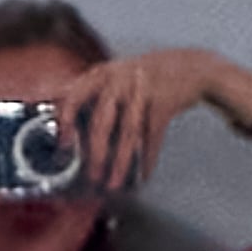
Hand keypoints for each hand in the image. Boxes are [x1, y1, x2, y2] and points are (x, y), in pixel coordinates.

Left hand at [64, 49, 240, 192]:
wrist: (191, 66)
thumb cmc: (148, 76)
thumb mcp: (116, 74)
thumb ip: (90, 90)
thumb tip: (59, 107)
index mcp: (102, 74)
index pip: (75, 96)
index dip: (67, 121)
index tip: (63, 145)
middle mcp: (119, 80)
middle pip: (102, 121)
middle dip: (96, 153)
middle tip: (91, 176)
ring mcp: (143, 91)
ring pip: (128, 133)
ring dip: (120, 162)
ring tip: (113, 184)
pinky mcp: (164, 103)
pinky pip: (153, 136)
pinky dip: (148, 158)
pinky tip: (144, 175)